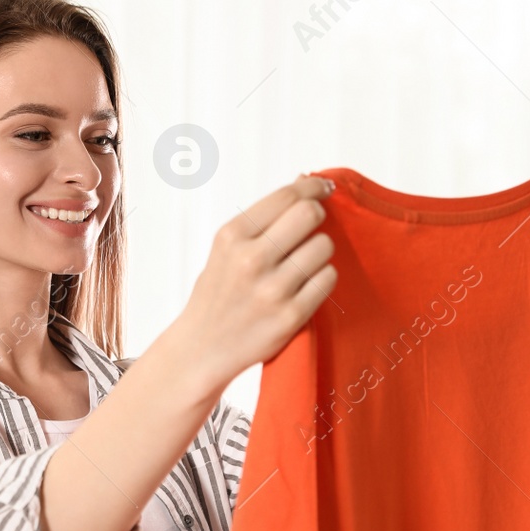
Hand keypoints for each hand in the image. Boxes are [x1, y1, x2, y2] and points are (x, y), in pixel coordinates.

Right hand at [171, 173, 337, 393]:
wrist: (201, 348)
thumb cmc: (218, 293)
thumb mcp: (226, 249)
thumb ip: (263, 220)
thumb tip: (305, 182)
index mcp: (231, 237)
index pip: (286, 196)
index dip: (313, 186)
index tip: (323, 187)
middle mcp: (250, 260)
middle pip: (309, 214)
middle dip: (317, 216)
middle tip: (309, 229)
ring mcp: (271, 289)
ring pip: (323, 246)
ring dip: (318, 253)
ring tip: (300, 266)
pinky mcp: (290, 315)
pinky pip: (327, 279)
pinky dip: (321, 279)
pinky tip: (304, 287)